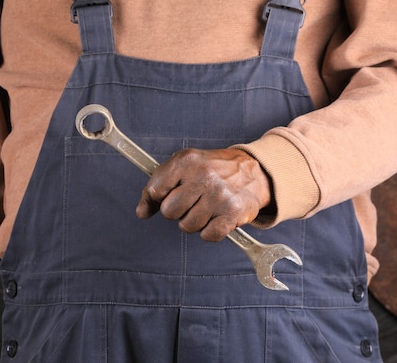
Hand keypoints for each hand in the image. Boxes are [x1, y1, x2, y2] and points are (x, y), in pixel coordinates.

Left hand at [135, 148, 271, 241]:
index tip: (164, 197)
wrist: (254, 172)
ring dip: (194, 221)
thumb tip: (142, 212)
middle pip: (169, 211)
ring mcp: (219, 195)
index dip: (157, 198)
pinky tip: (217, 216)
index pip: (155, 190)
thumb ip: (158, 186)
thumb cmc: (212, 170)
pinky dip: (210, 231)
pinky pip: (207, 235)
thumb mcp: (184, 166)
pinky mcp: (233, 213)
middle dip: (177, 210)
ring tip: (206, 207)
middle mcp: (203, 176)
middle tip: (192, 200)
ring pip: (187, 226)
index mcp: (187, 161)